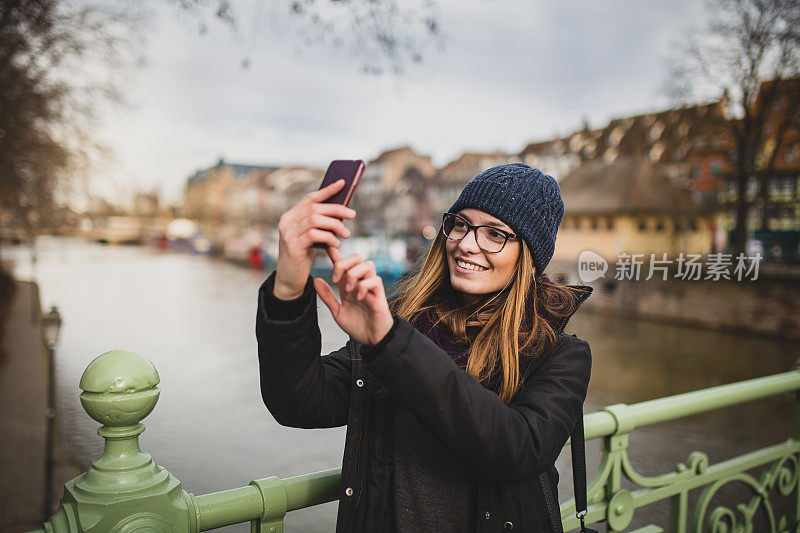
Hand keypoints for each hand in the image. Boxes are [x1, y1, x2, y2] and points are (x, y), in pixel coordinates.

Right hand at [273, 179, 355, 299]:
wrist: (290, 278)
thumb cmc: (303, 255)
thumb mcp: (311, 236)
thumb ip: (319, 223)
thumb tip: (342, 209)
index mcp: (290, 216)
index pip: (310, 198)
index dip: (327, 190)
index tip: (343, 183)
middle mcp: (286, 222)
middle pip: (315, 207)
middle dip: (337, 209)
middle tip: (352, 215)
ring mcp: (287, 233)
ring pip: (315, 219)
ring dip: (335, 225)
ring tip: (346, 234)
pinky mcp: (292, 246)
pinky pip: (314, 235)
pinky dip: (329, 237)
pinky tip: (336, 244)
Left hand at [313, 247, 394, 345]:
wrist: (372, 340)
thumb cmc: (357, 326)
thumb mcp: (337, 311)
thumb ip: (327, 296)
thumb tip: (315, 280)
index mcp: (348, 285)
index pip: (343, 264)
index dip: (335, 254)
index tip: (327, 248)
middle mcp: (360, 283)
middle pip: (357, 258)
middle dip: (344, 263)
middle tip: (335, 280)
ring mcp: (371, 288)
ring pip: (368, 264)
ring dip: (354, 274)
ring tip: (348, 290)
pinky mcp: (380, 295)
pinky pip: (375, 280)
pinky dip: (364, 286)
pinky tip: (358, 297)